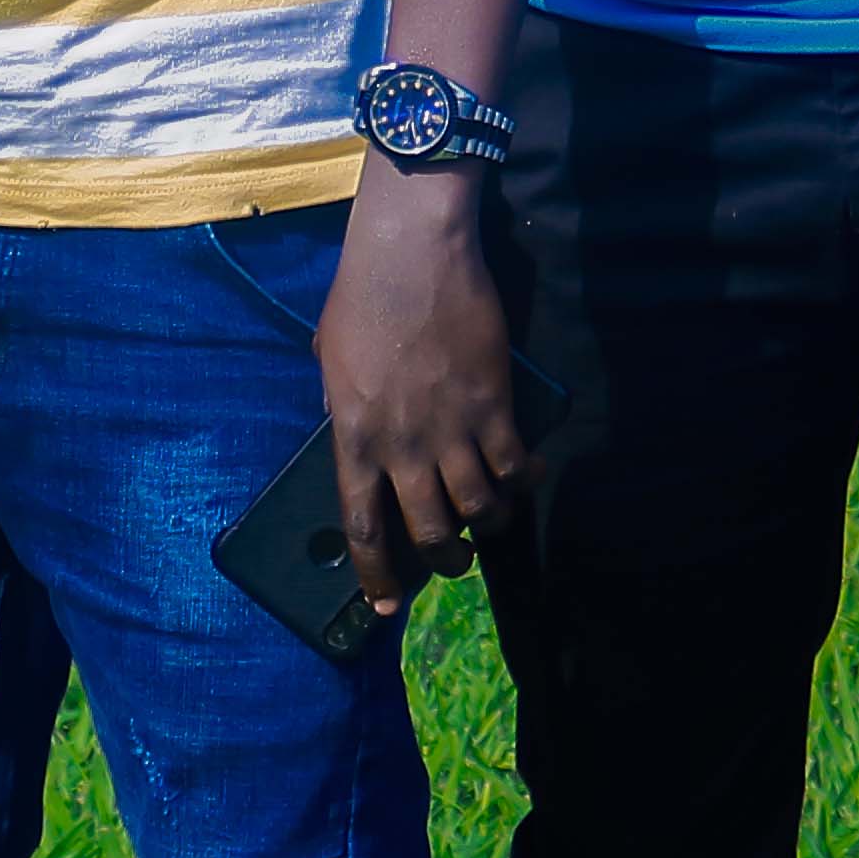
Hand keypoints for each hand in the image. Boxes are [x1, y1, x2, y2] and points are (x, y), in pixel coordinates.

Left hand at [318, 181, 523, 616]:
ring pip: (478, 508)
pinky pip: (514, 466)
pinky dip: (523, 480)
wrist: (412, 252)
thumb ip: (343, 409)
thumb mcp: (331, 360)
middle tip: (453, 558)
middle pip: (427, 531)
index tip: (384, 605)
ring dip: (488, 523)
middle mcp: (402, 445)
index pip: (361, 527)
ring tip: (492, 519)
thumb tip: (355, 438)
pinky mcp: (493, 405)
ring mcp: (450, 428)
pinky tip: (527, 476)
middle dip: (443, 558)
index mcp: (352, 437)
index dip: (375, 575)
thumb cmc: (362, 297)